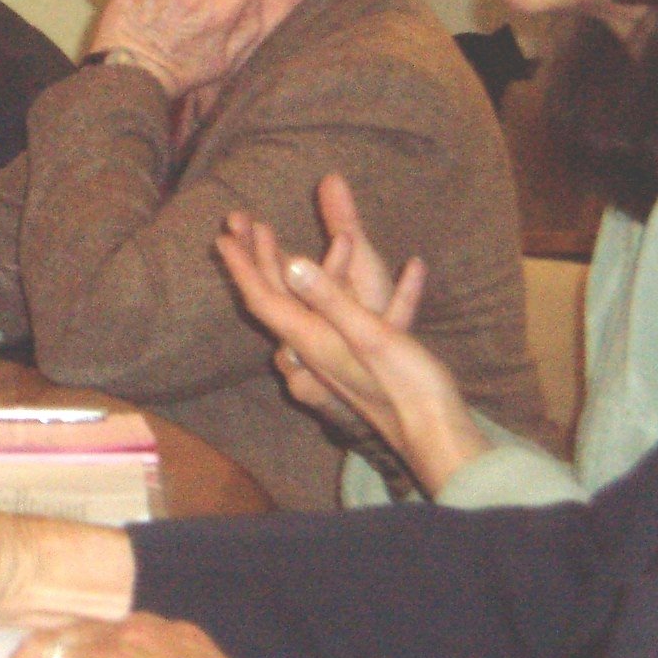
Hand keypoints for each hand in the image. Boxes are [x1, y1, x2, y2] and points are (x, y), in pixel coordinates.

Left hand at [216, 177, 488, 494]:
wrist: (435, 434)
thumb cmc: (407, 386)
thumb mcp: (370, 335)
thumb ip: (331, 301)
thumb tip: (291, 265)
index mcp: (312, 339)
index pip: (264, 299)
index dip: (241, 267)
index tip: (221, 237)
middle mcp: (313, 347)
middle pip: (273, 298)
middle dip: (255, 260)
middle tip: (240, 223)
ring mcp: (332, 353)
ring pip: (296, 303)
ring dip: (283, 267)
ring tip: (274, 237)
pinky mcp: (353, 356)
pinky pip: (327, 310)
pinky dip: (326, 283)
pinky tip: (335, 271)